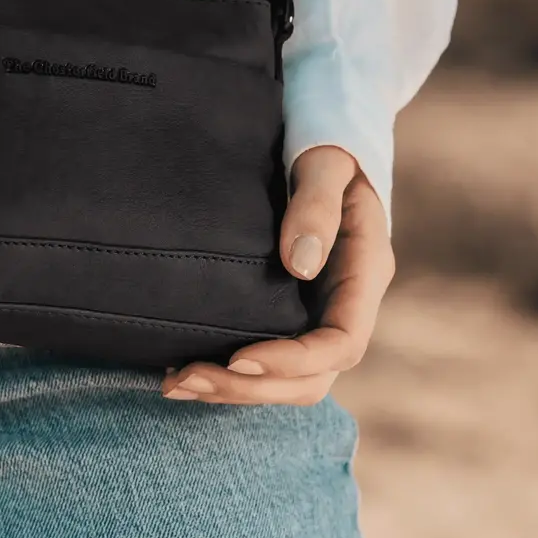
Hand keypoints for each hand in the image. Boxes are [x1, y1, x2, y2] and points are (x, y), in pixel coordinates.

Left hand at [161, 145, 393, 406]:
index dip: (292, 361)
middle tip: (186, 378)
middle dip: (250, 387)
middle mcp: (344, 305)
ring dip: (233, 390)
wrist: (326, 147)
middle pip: (310, 376)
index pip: (340, 343)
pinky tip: (183, 370)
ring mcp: (318, 313)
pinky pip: (268, 359)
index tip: (238, 360)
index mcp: (364, 274)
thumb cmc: (327, 150)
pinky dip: (229, 373)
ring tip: (173, 383)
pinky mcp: (290, 312)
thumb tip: (299, 265)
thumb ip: (316, 206)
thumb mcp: (326, 164)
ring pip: (287, 379)